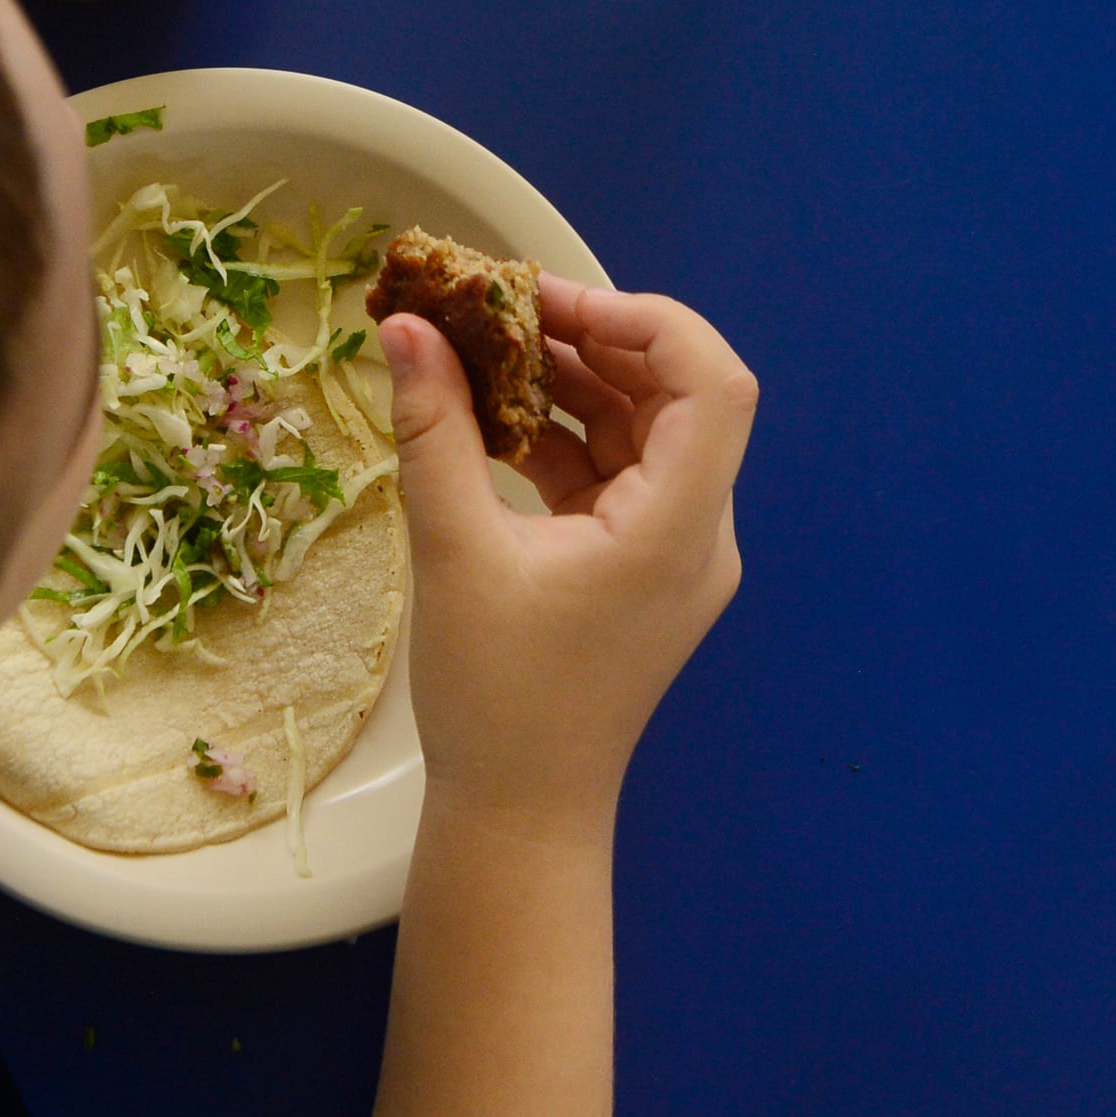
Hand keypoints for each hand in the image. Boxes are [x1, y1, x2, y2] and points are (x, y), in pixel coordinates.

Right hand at [380, 275, 755, 824]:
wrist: (522, 815)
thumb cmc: (497, 699)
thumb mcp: (453, 553)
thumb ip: (434, 431)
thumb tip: (403, 328)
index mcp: (678, 528)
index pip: (713, 382)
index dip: (645, 321)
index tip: (549, 301)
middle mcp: (700, 535)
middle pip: (678, 398)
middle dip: (593, 340)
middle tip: (502, 309)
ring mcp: (675, 556)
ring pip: (645, 434)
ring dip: (575, 386)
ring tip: (487, 352)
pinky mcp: (641, 575)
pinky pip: (618, 479)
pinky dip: (566, 440)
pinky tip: (495, 421)